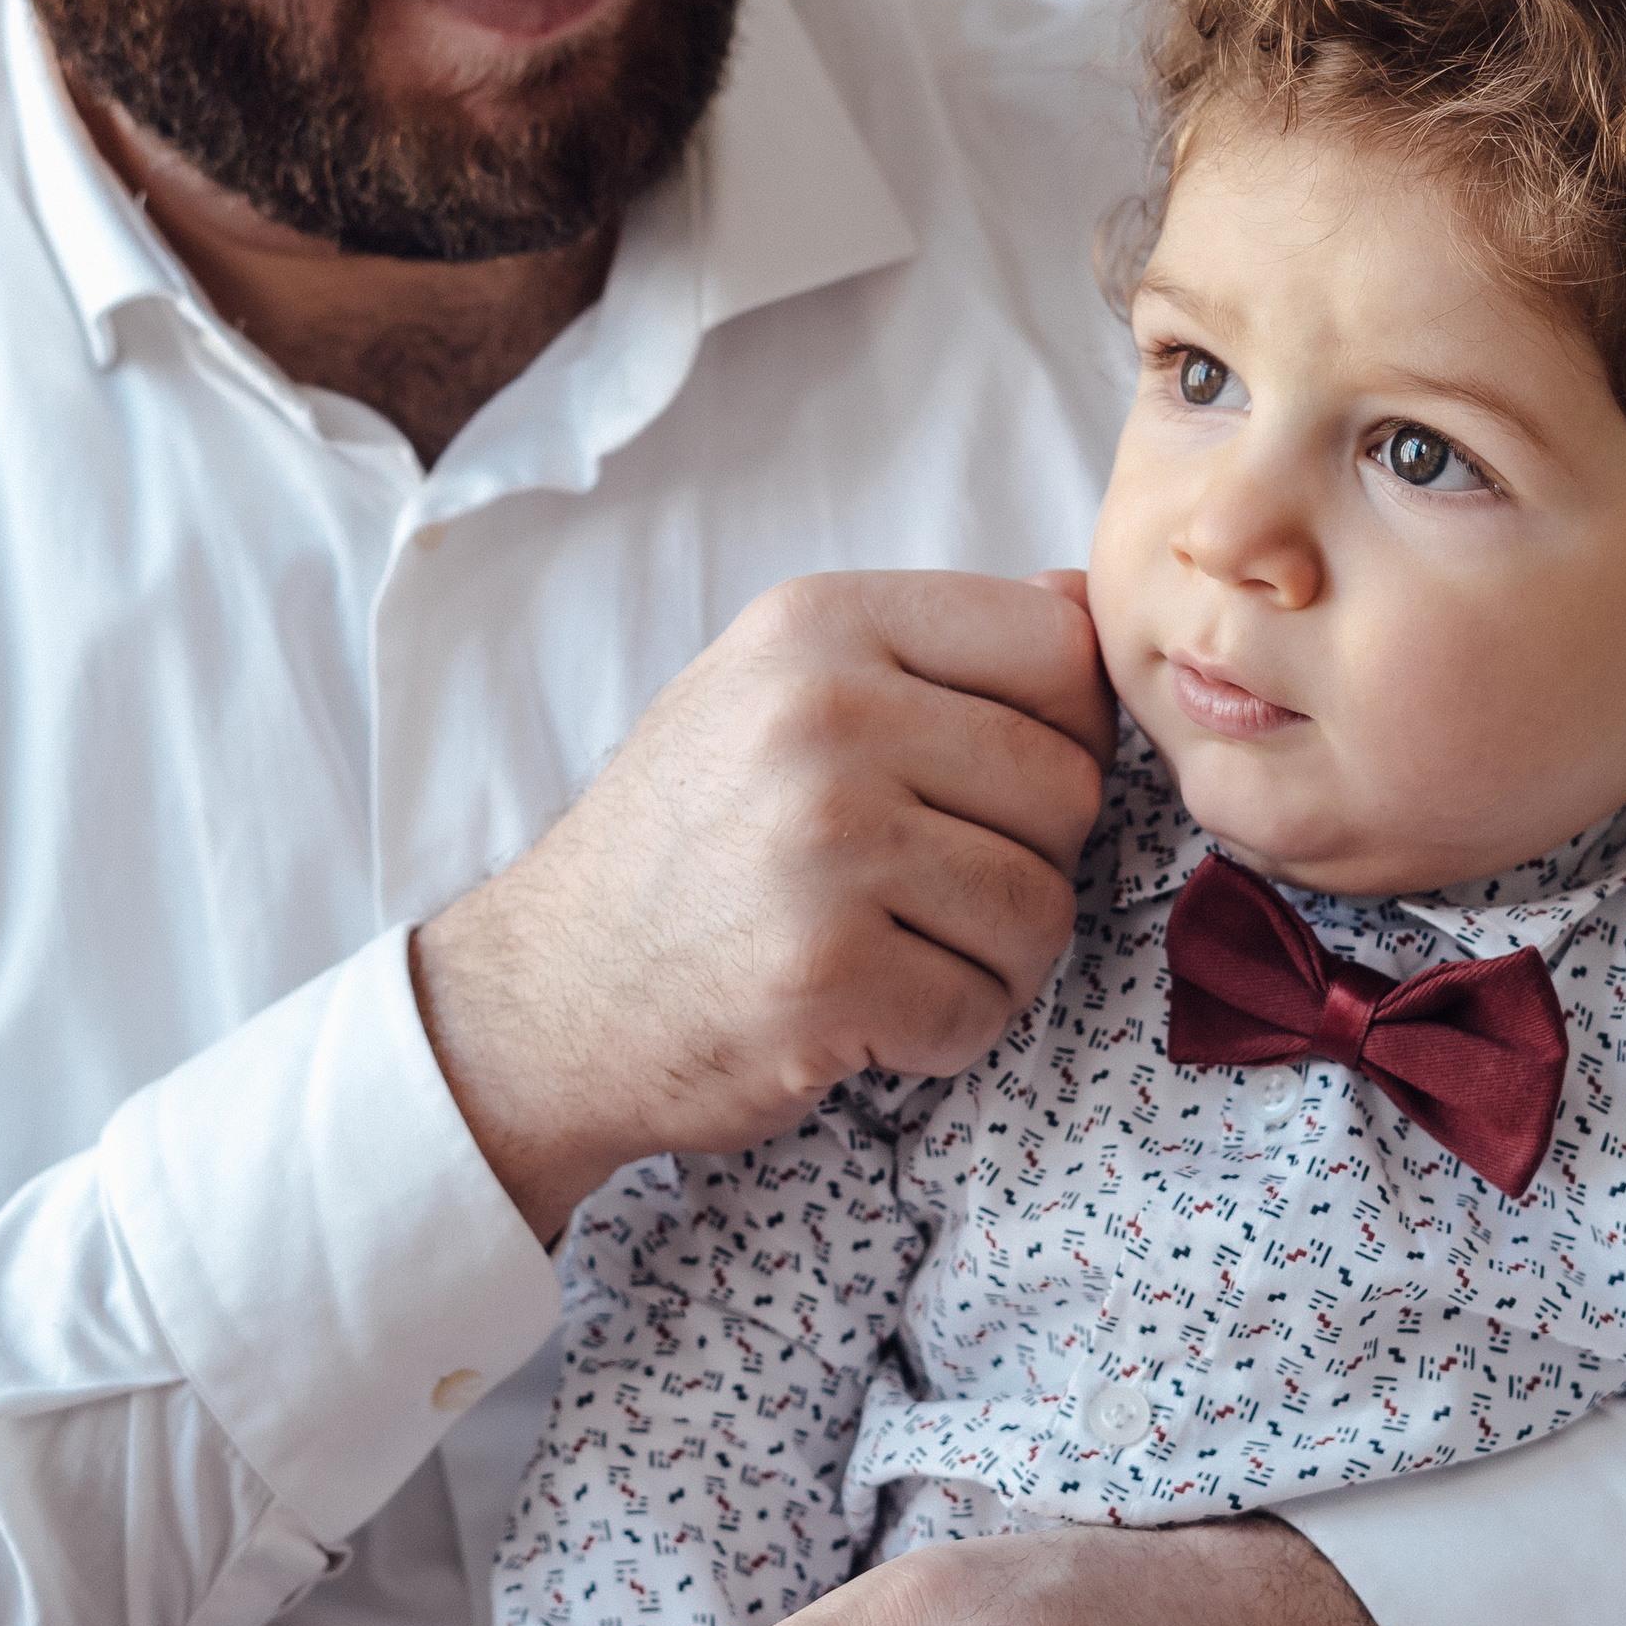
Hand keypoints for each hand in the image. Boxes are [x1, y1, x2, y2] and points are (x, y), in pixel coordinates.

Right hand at [413, 569, 1113, 1241]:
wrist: (544, 994)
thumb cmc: (687, 842)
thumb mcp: (777, 690)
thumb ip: (930, 647)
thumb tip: (1081, 593)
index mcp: (819, 622)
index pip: (1057, 644)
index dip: (1060, 730)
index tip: (986, 782)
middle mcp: (821, 715)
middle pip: (1068, 786)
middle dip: (1027, 858)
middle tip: (922, 888)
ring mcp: (823, 844)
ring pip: (1043, 907)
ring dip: (992, 958)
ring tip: (891, 949)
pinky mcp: (826, 972)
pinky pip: (986, 1006)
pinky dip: (944, 1032)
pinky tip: (864, 1012)